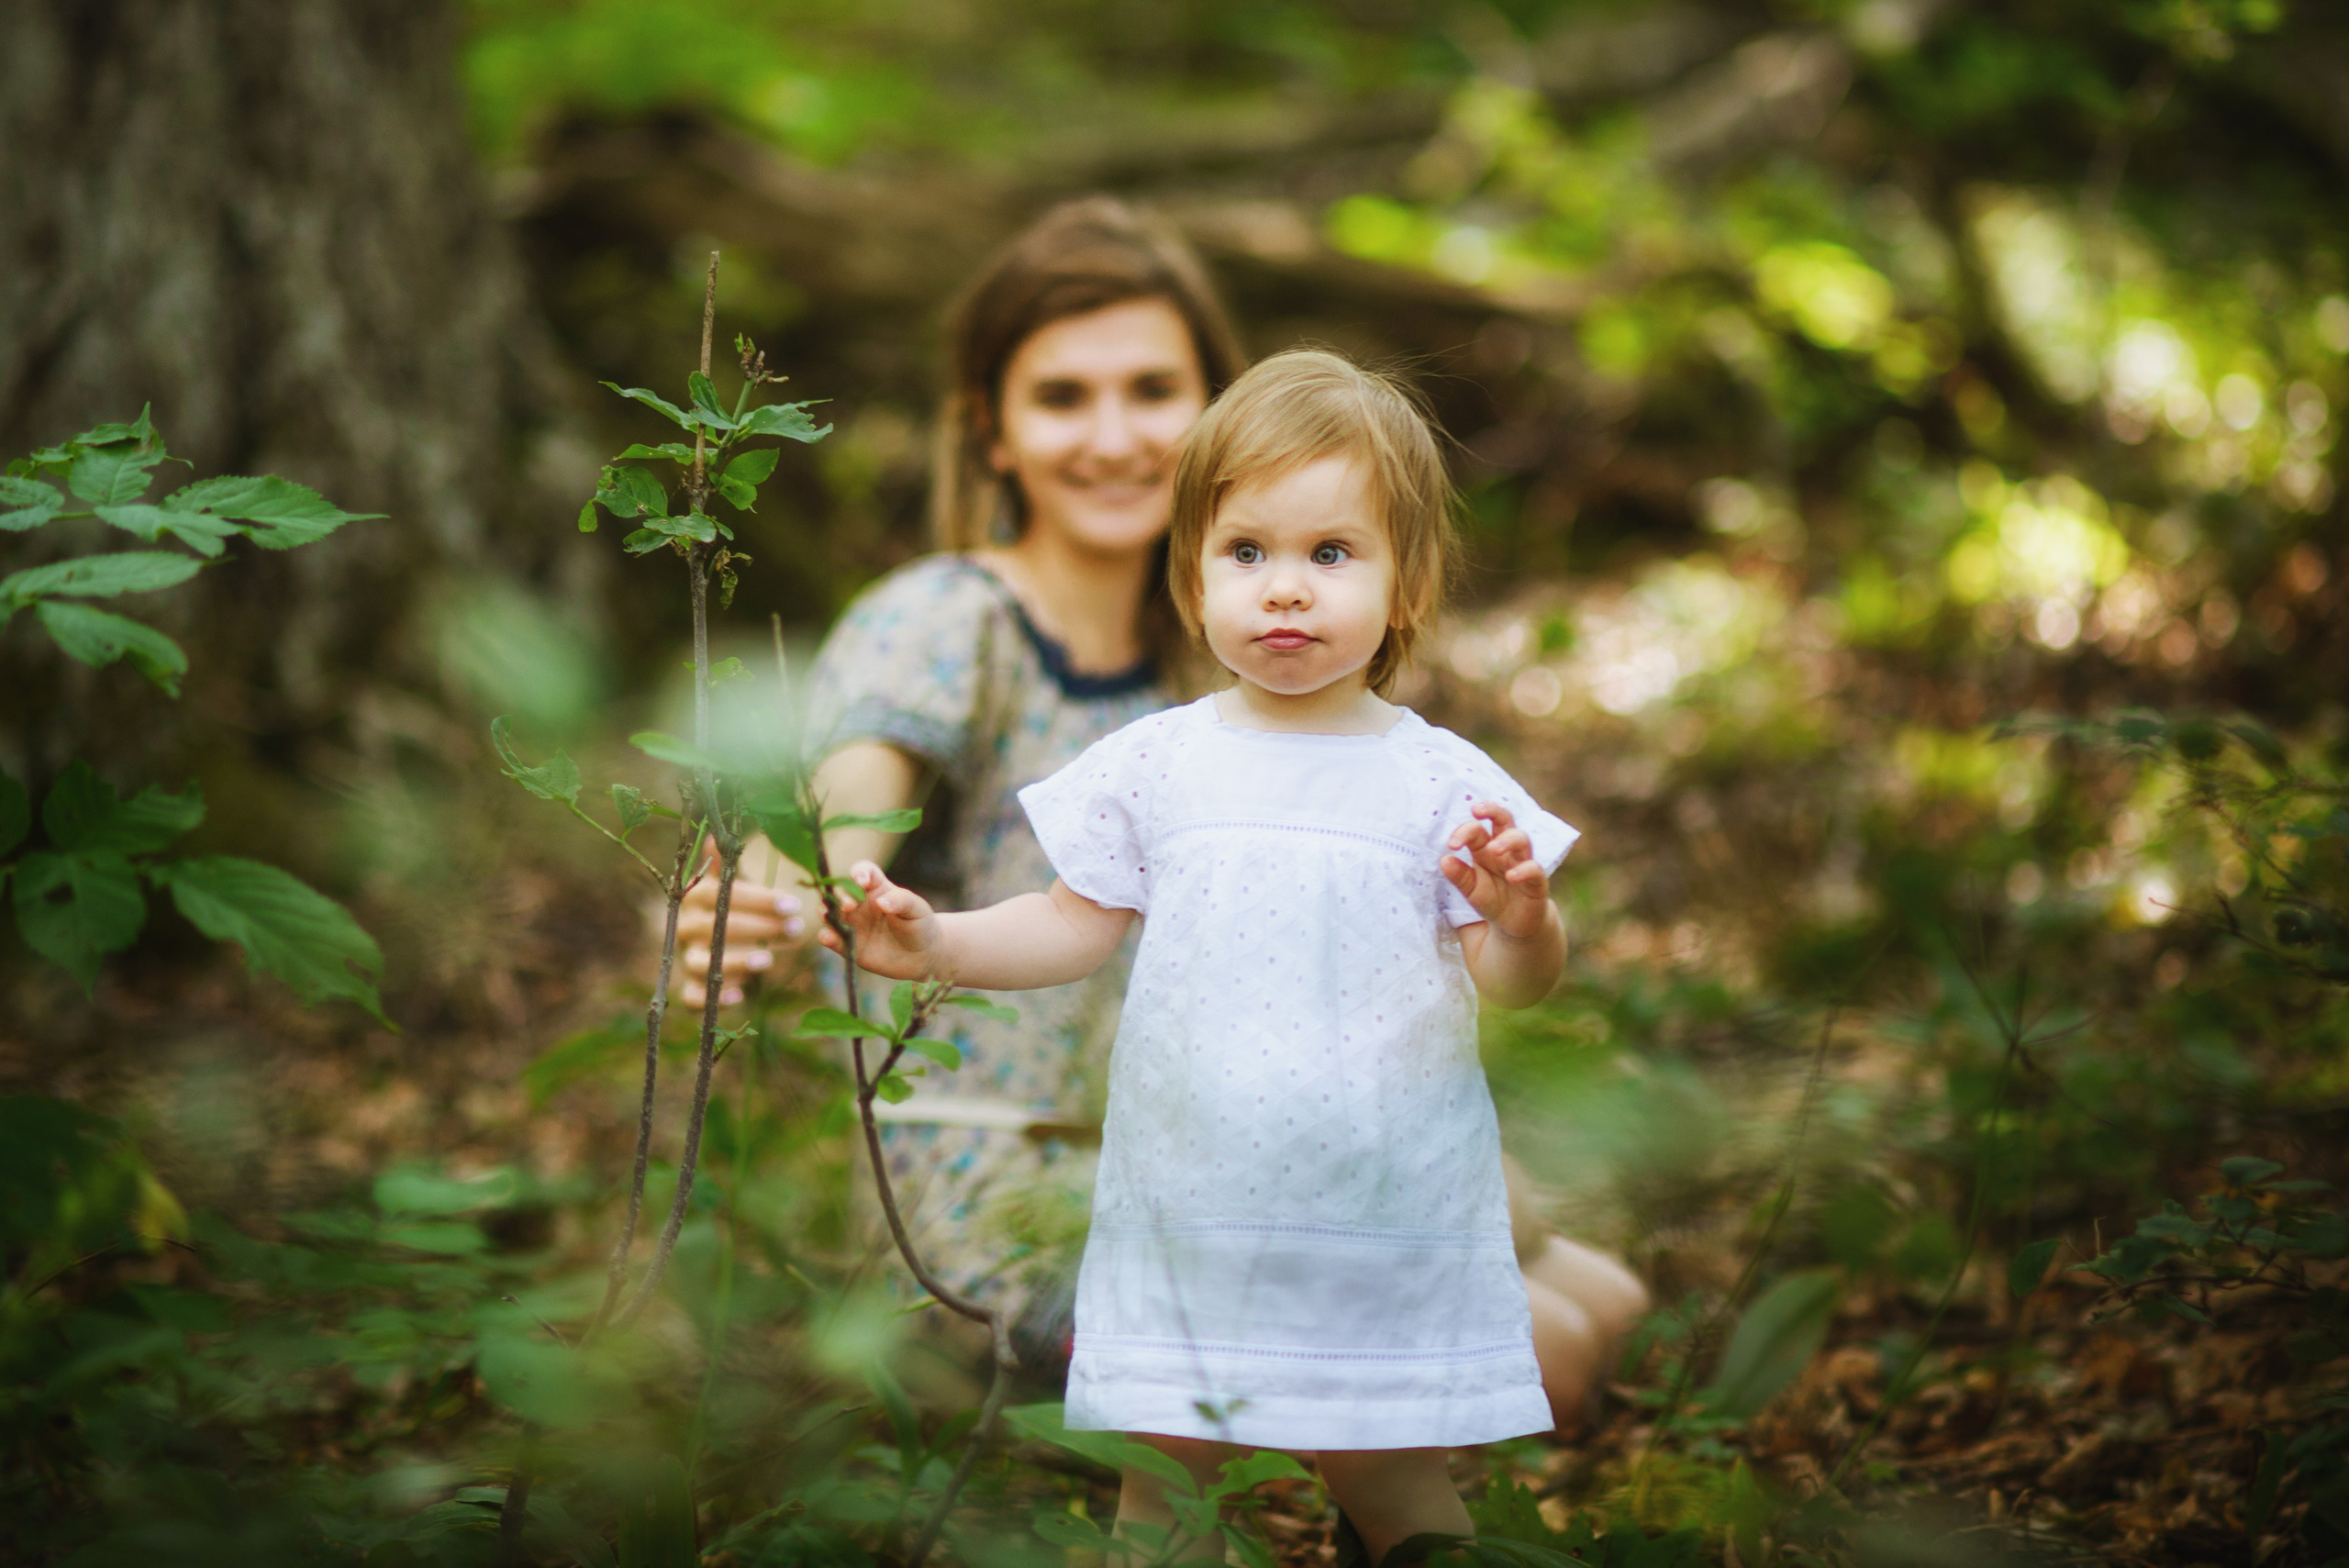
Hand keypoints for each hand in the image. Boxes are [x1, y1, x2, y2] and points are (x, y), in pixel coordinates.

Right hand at [668, 837, 811, 1007]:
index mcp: (695, 897)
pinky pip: (691, 997)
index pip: (719, 895)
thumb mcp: (732, 880)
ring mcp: (688, 957)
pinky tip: (738, 995)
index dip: (755, 900)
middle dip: (756, 928)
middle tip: (795, 927)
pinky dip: (709, 1001)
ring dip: (734, 962)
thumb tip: (715, 835)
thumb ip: (725, 862)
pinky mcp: (692, 986)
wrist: (721, 933)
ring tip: (768, 958)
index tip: (792, 904)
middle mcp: (687, 927)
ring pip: (701, 963)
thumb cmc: (733, 903)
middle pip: (713, 928)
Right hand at [814, 861, 944, 979]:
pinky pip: (833, 939)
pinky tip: (827, 937)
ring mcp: (852, 923)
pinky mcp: (848, 945)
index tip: (862, 880)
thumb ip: (901, 901)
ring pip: (830, 914)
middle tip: (849, 905)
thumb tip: (882, 902)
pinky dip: (827, 936)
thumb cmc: (920, 924)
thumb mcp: (917, 909)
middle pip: (841, 892)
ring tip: (826, 915)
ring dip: (825, 912)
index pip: (863, 872)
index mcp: (876, 888)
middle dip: (841, 895)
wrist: (922, 955)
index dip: (859, 873)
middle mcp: (859, 903)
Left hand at [1441, 801, 1552, 938]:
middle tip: (1476, 810)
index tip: (1452, 845)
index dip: (1463, 832)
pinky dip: (1524, 870)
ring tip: (1493, 849)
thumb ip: (1459, 876)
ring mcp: (1523, 863)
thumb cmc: (1493, 900)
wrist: (1516, 925)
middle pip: (1504, 819)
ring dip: (1507, 840)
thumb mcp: (1471, 890)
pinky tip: (1511, 876)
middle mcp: (1506, 851)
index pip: (1476, 830)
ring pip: (1522, 839)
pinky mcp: (1537, 881)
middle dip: (1492, 810)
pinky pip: (1535, 869)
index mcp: (1486, 849)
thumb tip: (1445, 859)